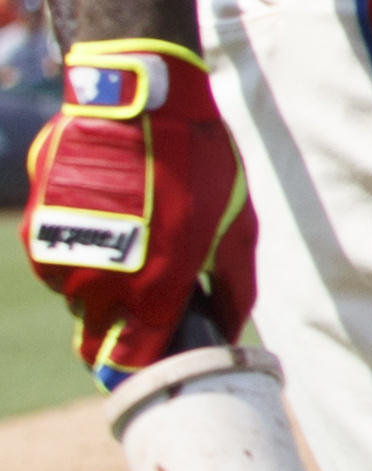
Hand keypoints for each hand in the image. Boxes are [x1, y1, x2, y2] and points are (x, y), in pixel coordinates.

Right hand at [21, 40, 256, 382]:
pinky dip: (78, 250)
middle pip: (95, 339)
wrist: (140, 102)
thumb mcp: (237, 223)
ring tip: (133, 235)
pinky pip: (57, 261)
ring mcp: (59, 259)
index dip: (137, 368)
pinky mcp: (35, 231)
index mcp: (150, 292)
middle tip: (144, 299)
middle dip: (117, 330)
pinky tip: (107, 214)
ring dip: (99, 283)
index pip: (125, 366)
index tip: (149, 358)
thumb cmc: (197, 162)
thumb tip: (231, 329)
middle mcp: (95, 286)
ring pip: (75, 298)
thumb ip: (234, 286)